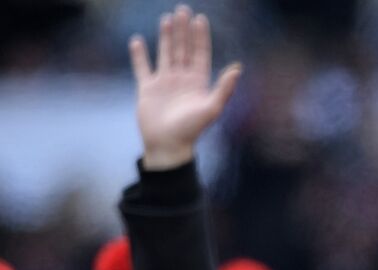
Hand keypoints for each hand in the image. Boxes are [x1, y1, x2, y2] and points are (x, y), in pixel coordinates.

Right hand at [130, 4, 240, 169]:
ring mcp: (164, 83)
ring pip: (166, 54)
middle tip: (183, 9)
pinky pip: (142, 67)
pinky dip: (139, 55)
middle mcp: (182, 80)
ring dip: (166, 37)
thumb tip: (238, 68)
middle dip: (184, 30)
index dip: (200, 37)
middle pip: (183, 49)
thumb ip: (224, 88)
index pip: (200, 54)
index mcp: (198, 83)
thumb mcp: (211, 108)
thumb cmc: (191, 130)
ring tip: (167, 19)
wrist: (168, 146)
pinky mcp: (147, 89)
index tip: (200, 19)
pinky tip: (137, 40)